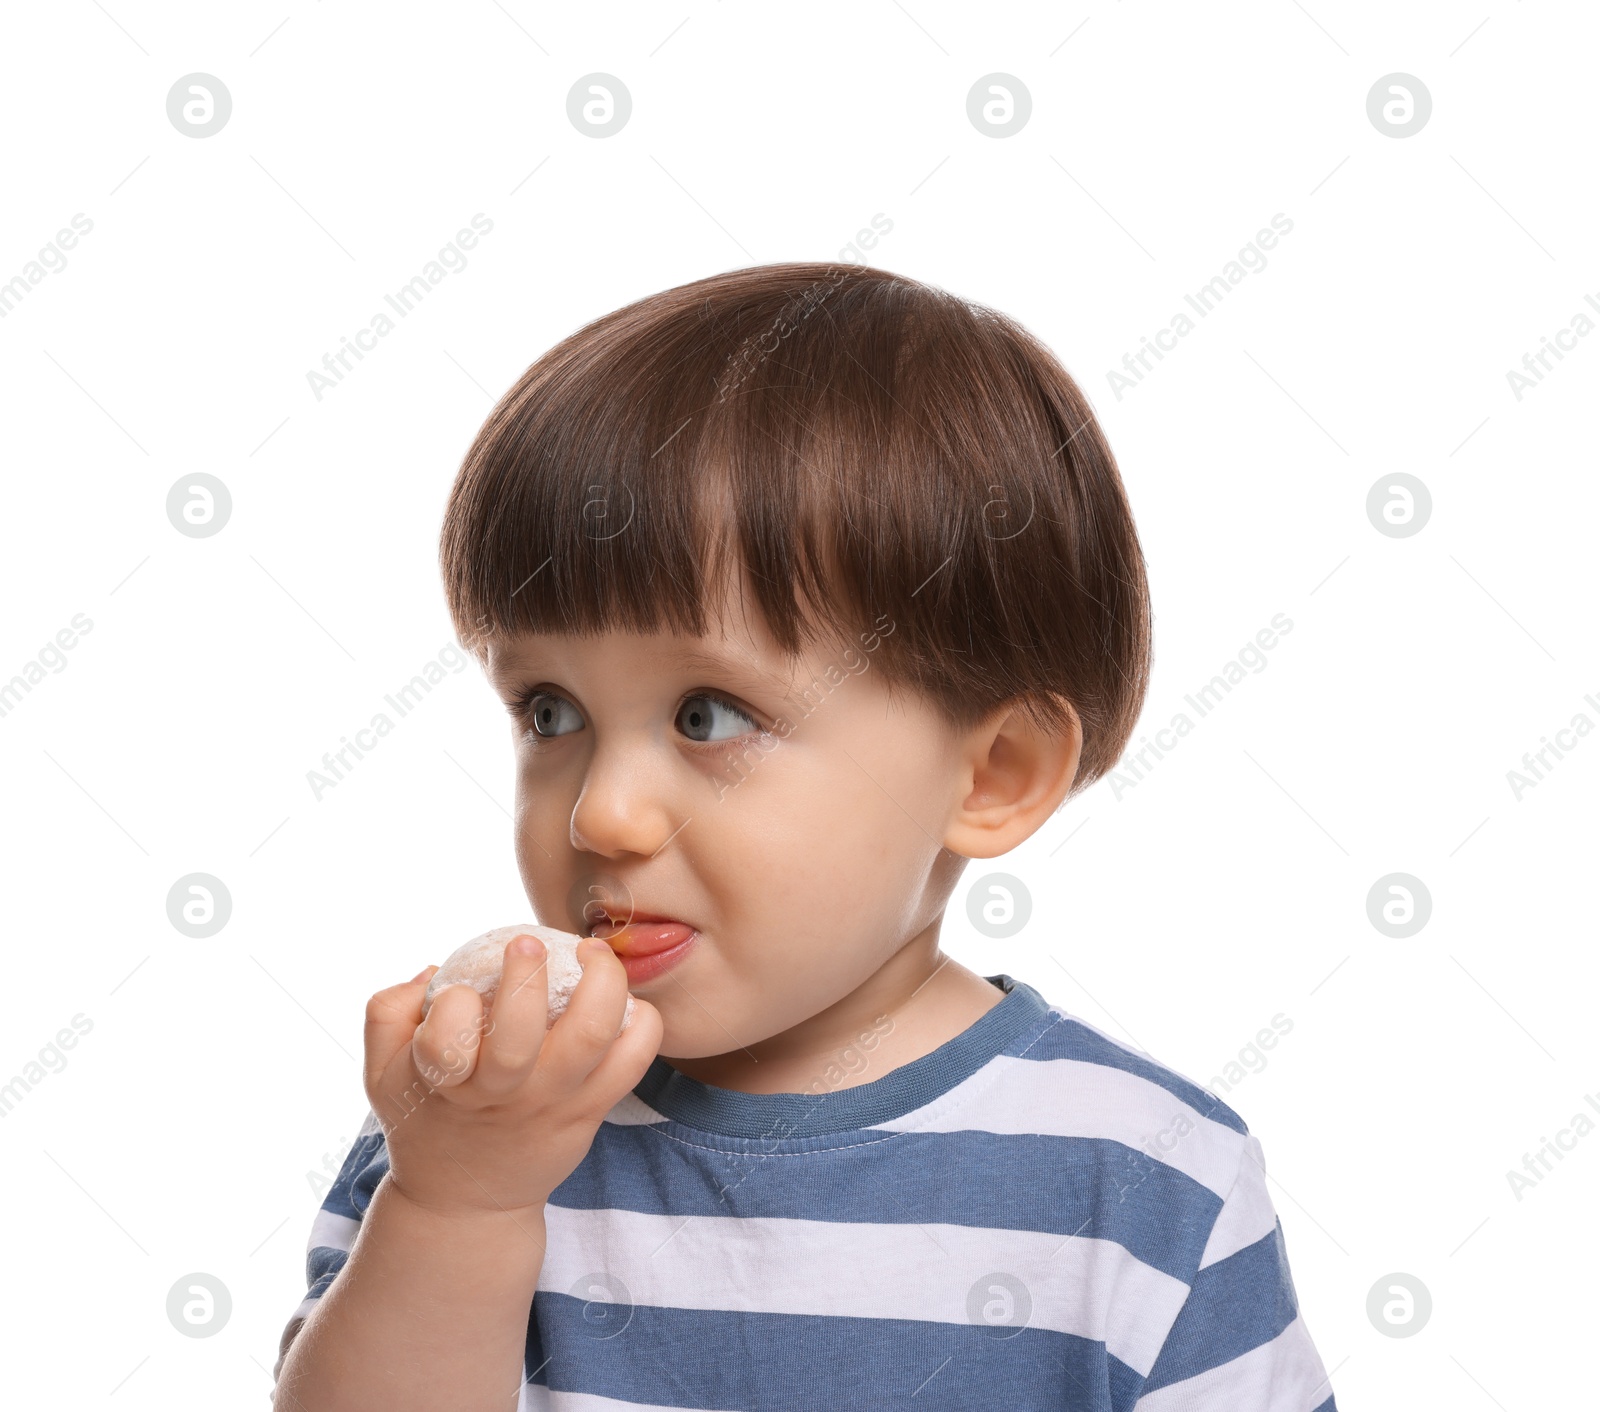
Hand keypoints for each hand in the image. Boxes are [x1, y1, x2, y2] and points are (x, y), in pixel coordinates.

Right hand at [362, 933, 662, 1217]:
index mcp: (446, 1082)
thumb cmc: (426, 1120)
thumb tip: (432, 970)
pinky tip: (622, 1001)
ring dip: (601, 980)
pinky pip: (634, 1059)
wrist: (466, 1203)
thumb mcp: (381, 1075)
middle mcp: (502, 1093)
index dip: (451, 1002)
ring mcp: (553, 1102)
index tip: (457, 991)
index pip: (445, 1035)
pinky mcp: (592, 1110)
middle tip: (529, 942)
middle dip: (527, 975)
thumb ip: (388, 1013)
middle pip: (519, 1034)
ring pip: (591, 1034)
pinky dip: (641, 1021)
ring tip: (592, 954)